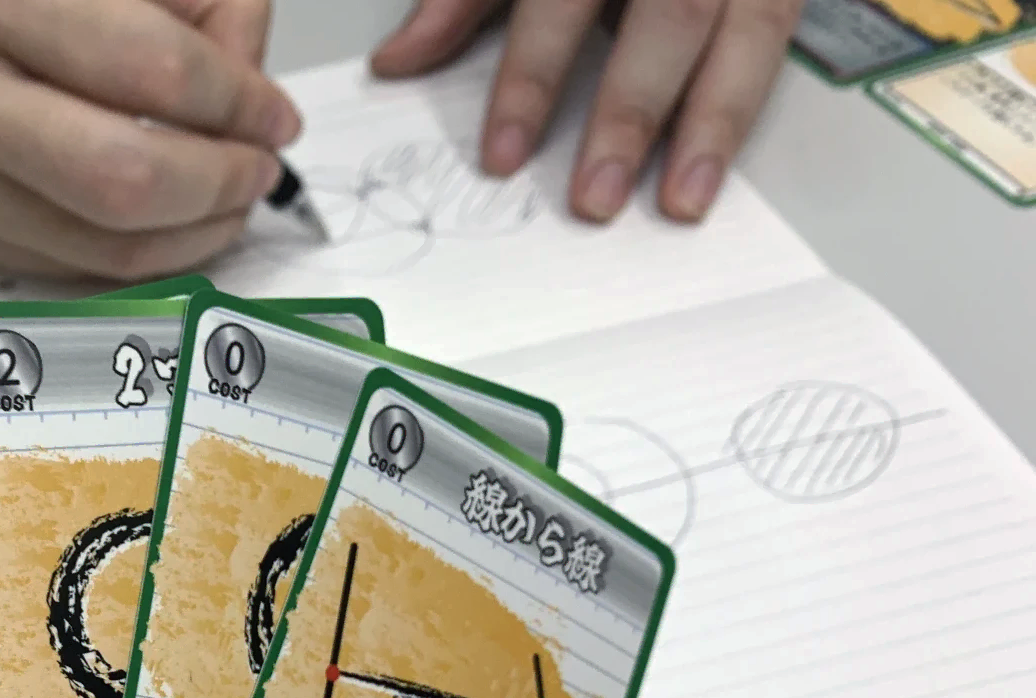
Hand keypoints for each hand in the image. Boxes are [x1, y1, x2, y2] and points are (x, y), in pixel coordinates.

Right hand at [0, 0, 301, 278]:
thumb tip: (252, 88)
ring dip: (198, 231)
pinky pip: (77, 268)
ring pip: (108, 242)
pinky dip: (150, 254)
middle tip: (258, 165)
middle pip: (125, 175)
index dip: (238, 100)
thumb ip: (192, 3)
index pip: (151, 67)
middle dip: (220, 181)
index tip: (274, 114)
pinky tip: (177, 222)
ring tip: (229, 196)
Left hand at [370, 0, 801, 222]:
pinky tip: (715, 167)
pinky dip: (744, 104)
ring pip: (744, 26)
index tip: (504, 153)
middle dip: (628, 111)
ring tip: (679, 200)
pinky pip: (777, 33)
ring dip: (710, 123)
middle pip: (667, 15)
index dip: (531, 75)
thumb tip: (398, 62)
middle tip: (594, 198)